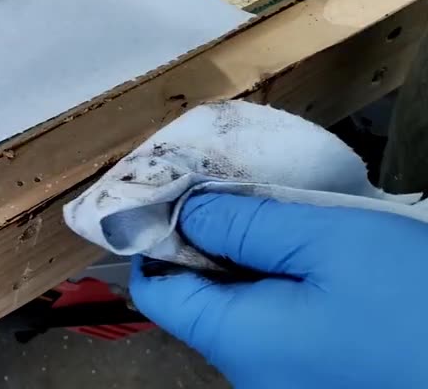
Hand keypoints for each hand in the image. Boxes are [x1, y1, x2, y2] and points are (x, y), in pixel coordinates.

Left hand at [130, 194, 427, 388]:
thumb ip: (242, 224)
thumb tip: (180, 212)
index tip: (178, 186)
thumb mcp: (327, 241)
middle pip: (201, 299)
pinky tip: (331, 261)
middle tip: (250, 191)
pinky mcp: (331, 382)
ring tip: (298, 221)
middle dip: (215, 241)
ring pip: (248, 310)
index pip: (155, 288)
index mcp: (236, 343)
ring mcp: (293, 385)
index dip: (154, 232)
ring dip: (260, 261)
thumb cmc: (421, 305)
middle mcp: (253, 376)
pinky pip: (288, 329)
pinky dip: (293, 288)